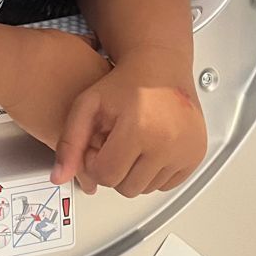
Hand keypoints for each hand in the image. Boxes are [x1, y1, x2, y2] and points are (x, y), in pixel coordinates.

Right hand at [1, 28, 110, 188]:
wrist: (22, 67)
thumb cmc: (44, 55)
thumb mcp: (76, 43)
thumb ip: (88, 47)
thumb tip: (91, 42)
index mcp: (107, 87)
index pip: (125, 110)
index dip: (123, 120)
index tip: (122, 126)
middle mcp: (101, 112)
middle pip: (118, 136)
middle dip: (121, 147)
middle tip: (123, 156)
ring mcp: (84, 129)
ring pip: (104, 155)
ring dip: (106, 165)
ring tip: (110, 174)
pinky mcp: (63, 142)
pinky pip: (81, 167)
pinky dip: (86, 176)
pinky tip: (90, 184)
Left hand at [51, 47, 206, 196]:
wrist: (160, 67)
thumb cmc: (125, 84)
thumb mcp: (88, 106)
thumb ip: (70, 142)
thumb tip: (58, 178)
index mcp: (140, 129)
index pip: (106, 176)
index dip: (95, 163)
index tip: (99, 144)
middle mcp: (168, 142)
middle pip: (127, 188)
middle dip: (115, 170)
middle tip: (116, 143)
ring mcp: (186, 150)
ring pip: (147, 189)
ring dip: (135, 173)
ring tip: (133, 143)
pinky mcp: (196, 155)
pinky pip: (167, 184)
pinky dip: (155, 172)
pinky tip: (149, 148)